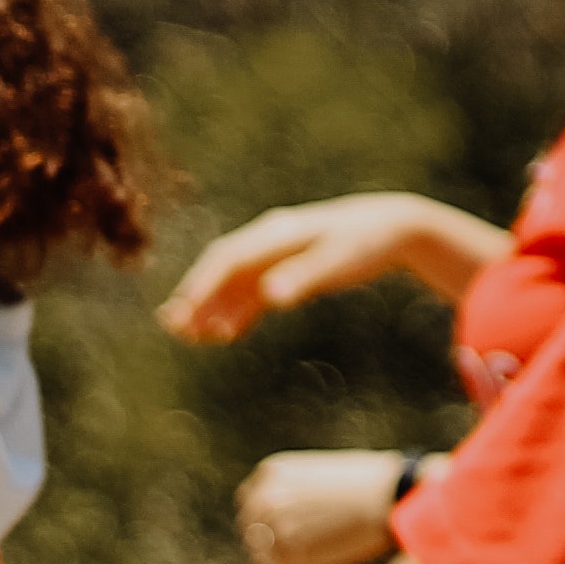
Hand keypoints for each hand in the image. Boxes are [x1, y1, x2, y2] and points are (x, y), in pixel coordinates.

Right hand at [164, 193, 469, 341]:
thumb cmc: (364, 240)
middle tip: (172, 327)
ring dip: (210, 308)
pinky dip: (235, 312)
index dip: (203, 284)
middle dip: (196, 297)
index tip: (184, 311)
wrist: (391, 227)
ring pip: (232, 284)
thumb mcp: (339, 259)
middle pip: (221, 269)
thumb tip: (269, 297)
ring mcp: (273, 256)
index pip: (228, 258)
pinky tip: (223, 335)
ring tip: (187, 336)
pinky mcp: (284, 271)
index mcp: (275, 233)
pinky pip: (251, 293)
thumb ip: (304, 276)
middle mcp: (267, 242)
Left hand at [233, 449, 411, 563]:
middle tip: (306, 548)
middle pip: (251, 528)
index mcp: (272, 471)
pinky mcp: (286, 550)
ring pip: (261, 552)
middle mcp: (264, 494)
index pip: (251, 502)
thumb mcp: (322, 475)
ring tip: (321, 552)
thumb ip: (298, 493)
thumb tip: (295, 519)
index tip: (288, 529)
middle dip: (274, 540)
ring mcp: (272, 523)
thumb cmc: (371, 483)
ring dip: (286, 557)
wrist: (388, 494)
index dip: (268, 519)